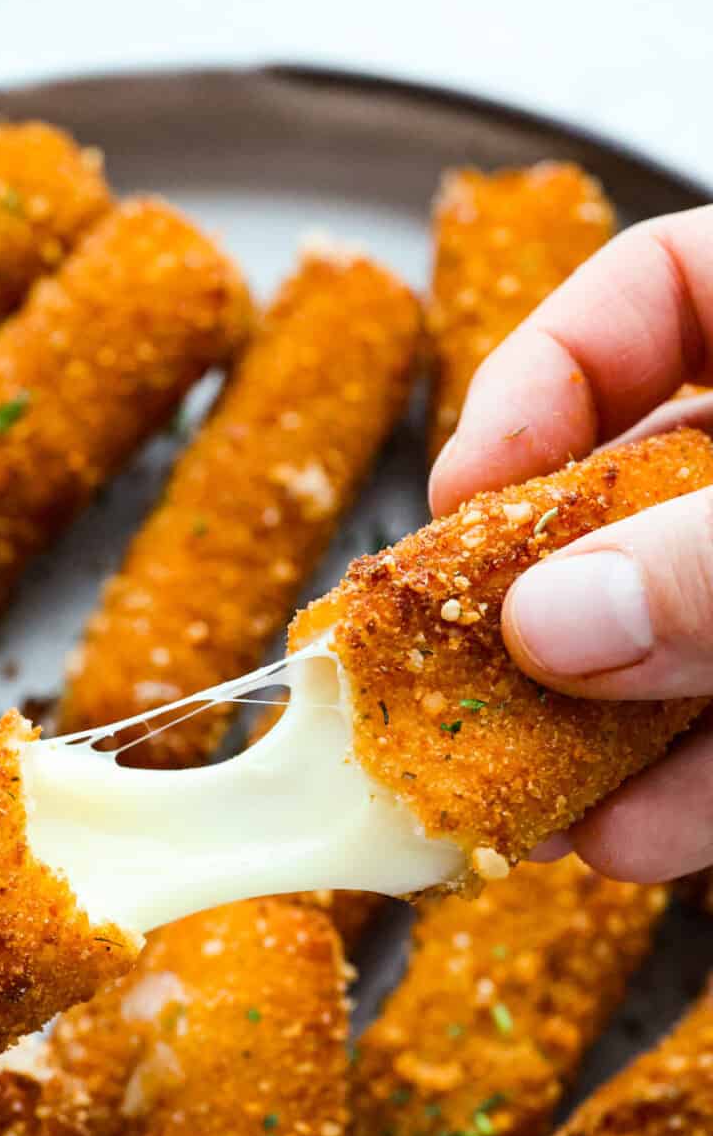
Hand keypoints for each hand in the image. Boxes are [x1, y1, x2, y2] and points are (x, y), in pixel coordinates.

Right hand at [430, 204, 712, 882]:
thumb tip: (554, 623)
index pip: (648, 295)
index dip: (540, 379)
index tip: (464, 490)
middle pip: (629, 495)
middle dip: (536, 599)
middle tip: (448, 673)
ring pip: (670, 636)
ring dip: (589, 730)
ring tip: (513, 799)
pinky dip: (686, 794)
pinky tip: (634, 841)